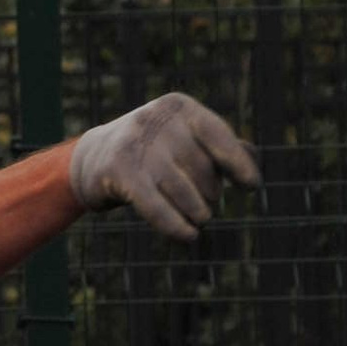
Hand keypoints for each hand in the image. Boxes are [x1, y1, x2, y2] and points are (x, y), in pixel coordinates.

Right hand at [67, 93, 257, 243]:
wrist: (93, 159)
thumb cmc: (153, 153)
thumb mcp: (185, 141)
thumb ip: (221, 147)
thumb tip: (253, 159)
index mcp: (178, 108)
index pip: (218, 136)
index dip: (238, 163)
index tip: (251, 187)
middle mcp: (156, 120)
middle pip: (203, 169)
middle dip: (209, 194)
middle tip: (203, 205)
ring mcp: (136, 144)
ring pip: (185, 192)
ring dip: (197, 213)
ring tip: (197, 219)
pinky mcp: (120, 172)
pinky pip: (157, 207)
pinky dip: (176, 226)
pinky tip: (188, 237)